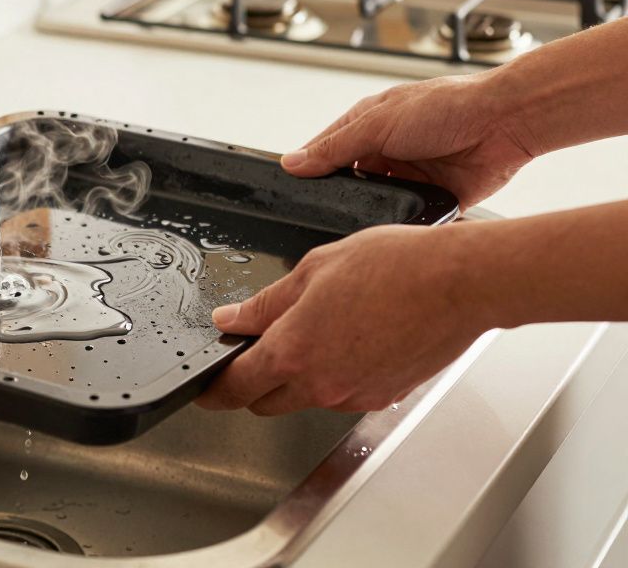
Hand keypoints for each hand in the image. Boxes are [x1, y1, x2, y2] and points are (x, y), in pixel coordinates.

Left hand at [197, 224, 488, 415]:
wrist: (462, 283)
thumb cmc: (397, 266)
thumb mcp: (314, 269)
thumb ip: (266, 303)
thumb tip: (232, 320)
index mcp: (294, 351)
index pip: (236, 388)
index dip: (214, 391)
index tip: (205, 389)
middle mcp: (322, 384)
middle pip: (266, 402)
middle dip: (253, 383)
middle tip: (256, 349)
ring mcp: (355, 395)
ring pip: (306, 398)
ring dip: (298, 376)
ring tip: (318, 328)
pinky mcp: (384, 396)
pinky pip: (344, 393)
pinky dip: (336, 375)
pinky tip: (351, 338)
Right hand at [280, 74, 534, 208]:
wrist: (505, 122)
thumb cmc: (448, 106)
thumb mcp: (378, 123)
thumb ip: (334, 147)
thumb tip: (292, 163)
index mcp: (370, 128)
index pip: (326, 154)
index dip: (309, 173)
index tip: (295, 193)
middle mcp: (388, 154)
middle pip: (351, 185)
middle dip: (343, 199)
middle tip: (330, 214)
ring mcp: (411, 178)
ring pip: (379, 207)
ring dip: (374, 214)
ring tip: (364, 223)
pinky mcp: (436, 200)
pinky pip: (412, 220)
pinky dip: (404, 226)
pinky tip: (396, 230)